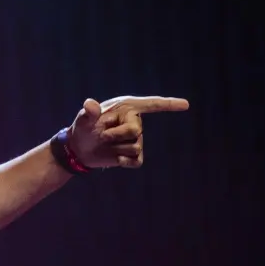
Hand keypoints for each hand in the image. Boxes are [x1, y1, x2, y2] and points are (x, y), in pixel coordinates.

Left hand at [67, 95, 188, 169]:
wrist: (79, 148)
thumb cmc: (82, 129)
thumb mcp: (82, 119)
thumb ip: (88, 112)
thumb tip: (91, 104)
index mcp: (126, 107)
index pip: (151, 104)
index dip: (169, 104)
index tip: (186, 104)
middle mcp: (135, 121)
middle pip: (136, 130)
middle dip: (115, 135)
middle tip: (101, 135)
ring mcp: (137, 138)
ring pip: (134, 146)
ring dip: (115, 147)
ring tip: (105, 143)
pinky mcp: (135, 154)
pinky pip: (136, 161)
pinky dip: (123, 161)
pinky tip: (114, 158)